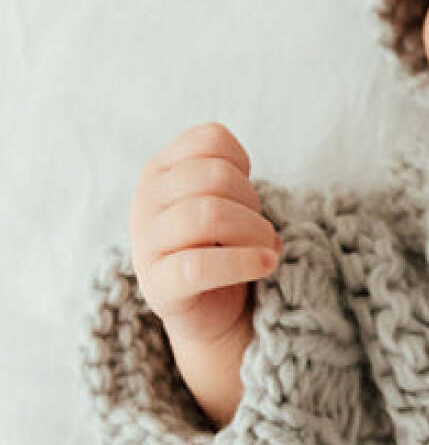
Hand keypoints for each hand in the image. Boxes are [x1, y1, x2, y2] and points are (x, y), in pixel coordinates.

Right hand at [130, 121, 280, 351]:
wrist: (206, 305)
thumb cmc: (218, 241)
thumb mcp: (223, 198)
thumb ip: (233, 181)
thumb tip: (255, 203)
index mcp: (160, 169)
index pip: (209, 139)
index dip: (241, 162)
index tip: (245, 189)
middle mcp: (146, 200)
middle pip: (215, 176)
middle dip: (252, 200)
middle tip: (260, 227)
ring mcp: (146, 243)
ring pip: (209, 215)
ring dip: (253, 231)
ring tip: (266, 248)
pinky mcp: (157, 284)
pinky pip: (200, 266)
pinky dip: (242, 262)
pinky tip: (266, 264)